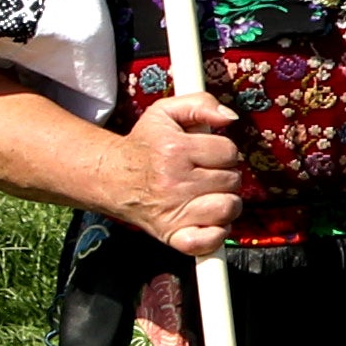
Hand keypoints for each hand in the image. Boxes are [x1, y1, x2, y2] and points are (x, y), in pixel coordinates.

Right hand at [111, 93, 245, 255]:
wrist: (113, 178)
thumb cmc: (147, 144)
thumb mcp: (166, 112)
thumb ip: (200, 104)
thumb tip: (230, 117)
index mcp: (175, 151)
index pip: (229, 152)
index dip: (223, 152)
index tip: (207, 154)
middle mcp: (174, 182)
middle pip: (232, 180)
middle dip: (223, 175)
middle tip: (204, 174)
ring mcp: (173, 212)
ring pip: (228, 208)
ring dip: (224, 201)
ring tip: (207, 194)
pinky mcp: (173, 236)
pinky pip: (209, 241)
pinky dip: (215, 233)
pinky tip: (206, 219)